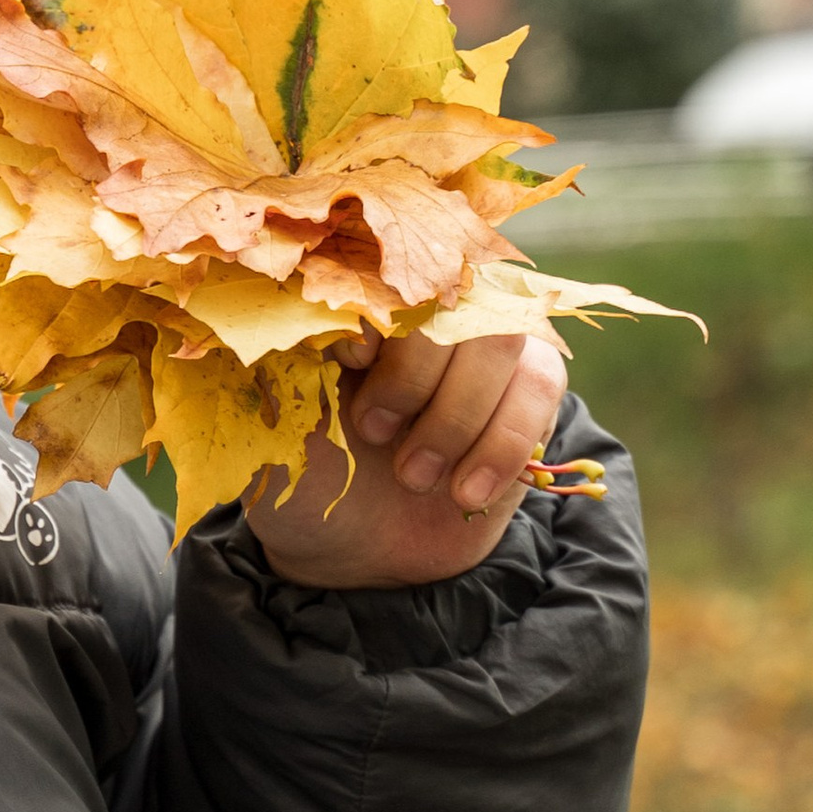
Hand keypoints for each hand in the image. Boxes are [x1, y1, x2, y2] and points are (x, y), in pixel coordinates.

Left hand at [240, 329, 569, 591]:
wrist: (353, 548)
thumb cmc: (307, 478)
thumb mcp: (271, 426)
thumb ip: (283, 367)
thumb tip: (307, 313)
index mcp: (356, 303)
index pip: (385, 263)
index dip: (376, 312)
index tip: (350, 365)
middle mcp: (425, 309)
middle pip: (452, 297)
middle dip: (414, 376)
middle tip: (375, 435)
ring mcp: (482, 344)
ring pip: (503, 339)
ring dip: (456, 417)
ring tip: (414, 478)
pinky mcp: (528, 386)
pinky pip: (540, 387)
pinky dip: (502, 444)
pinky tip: (465, 492)